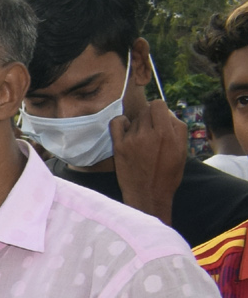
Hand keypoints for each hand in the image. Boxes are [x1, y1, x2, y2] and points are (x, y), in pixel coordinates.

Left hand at [110, 89, 185, 224]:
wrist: (148, 194)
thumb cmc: (168, 173)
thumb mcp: (182, 150)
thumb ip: (177, 127)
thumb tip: (166, 112)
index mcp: (168, 134)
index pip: (158, 104)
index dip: (158, 109)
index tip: (158, 118)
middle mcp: (150, 134)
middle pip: (146, 110)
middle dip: (149, 117)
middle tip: (151, 130)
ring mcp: (133, 140)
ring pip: (134, 118)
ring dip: (138, 124)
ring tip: (142, 138)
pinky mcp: (119, 146)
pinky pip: (116, 123)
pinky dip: (121, 122)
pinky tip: (126, 129)